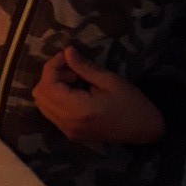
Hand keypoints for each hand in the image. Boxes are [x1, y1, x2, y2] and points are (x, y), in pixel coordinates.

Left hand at [32, 45, 164, 144]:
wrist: (146, 130)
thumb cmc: (132, 104)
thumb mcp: (110, 80)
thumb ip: (84, 67)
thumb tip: (66, 51)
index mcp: (78, 111)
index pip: (48, 85)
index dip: (53, 65)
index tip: (67, 55)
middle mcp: (67, 123)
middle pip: (40, 95)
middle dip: (51, 76)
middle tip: (73, 69)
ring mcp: (68, 131)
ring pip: (42, 105)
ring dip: (52, 87)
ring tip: (75, 80)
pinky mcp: (71, 133)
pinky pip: (51, 113)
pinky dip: (56, 98)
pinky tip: (75, 92)